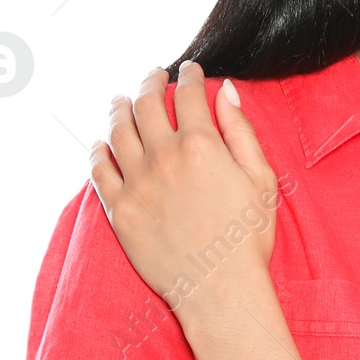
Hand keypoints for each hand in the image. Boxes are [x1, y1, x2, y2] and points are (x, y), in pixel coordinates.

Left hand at [89, 62, 279, 326]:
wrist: (221, 289)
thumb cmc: (248, 238)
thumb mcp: (261, 179)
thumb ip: (241, 131)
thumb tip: (227, 91)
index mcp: (202, 145)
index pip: (189, 96)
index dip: (190, 76)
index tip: (190, 70)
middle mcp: (164, 157)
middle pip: (146, 104)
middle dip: (150, 82)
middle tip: (154, 76)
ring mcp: (137, 183)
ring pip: (118, 130)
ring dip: (119, 108)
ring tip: (121, 99)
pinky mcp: (120, 210)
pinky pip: (99, 170)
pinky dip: (98, 150)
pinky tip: (100, 143)